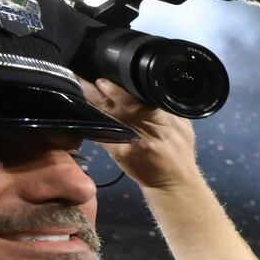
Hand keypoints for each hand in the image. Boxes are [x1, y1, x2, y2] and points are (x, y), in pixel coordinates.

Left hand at [81, 78, 198, 189]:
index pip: (141, 103)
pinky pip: (102, 136)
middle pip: (118, 108)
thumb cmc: (179, 152)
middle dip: (98, 92)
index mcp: (166, 122)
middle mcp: (150, 132)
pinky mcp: (122, 154)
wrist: (175, 182)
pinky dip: (91, 124)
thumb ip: (166, 109)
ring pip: (108, 119)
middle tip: (78, 77)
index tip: (102, 81)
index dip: (119, 93)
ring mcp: (134, 144)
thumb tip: (147, 87)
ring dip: (91, 103)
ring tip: (76, 88)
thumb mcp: (183, 127)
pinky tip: (79, 112)